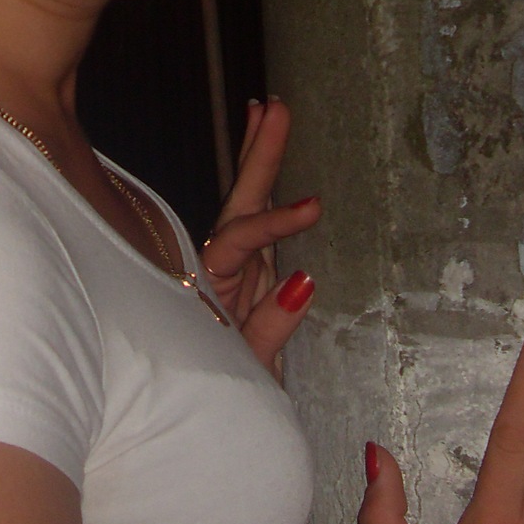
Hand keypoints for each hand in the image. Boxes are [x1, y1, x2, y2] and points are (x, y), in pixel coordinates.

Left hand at [202, 97, 321, 372]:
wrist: (210, 415)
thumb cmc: (223, 391)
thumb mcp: (250, 367)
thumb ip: (272, 327)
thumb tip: (304, 279)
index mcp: (212, 287)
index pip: (239, 241)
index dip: (274, 224)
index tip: (313, 207)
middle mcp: (222, 268)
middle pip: (239, 203)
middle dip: (259, 156)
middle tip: (274, 109)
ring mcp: (236, 267)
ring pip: (247, 203)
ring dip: (258, 157)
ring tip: (268, 111)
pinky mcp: (251, 272)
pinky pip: (258, 222)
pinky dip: (265, 186)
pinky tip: (264, 147)